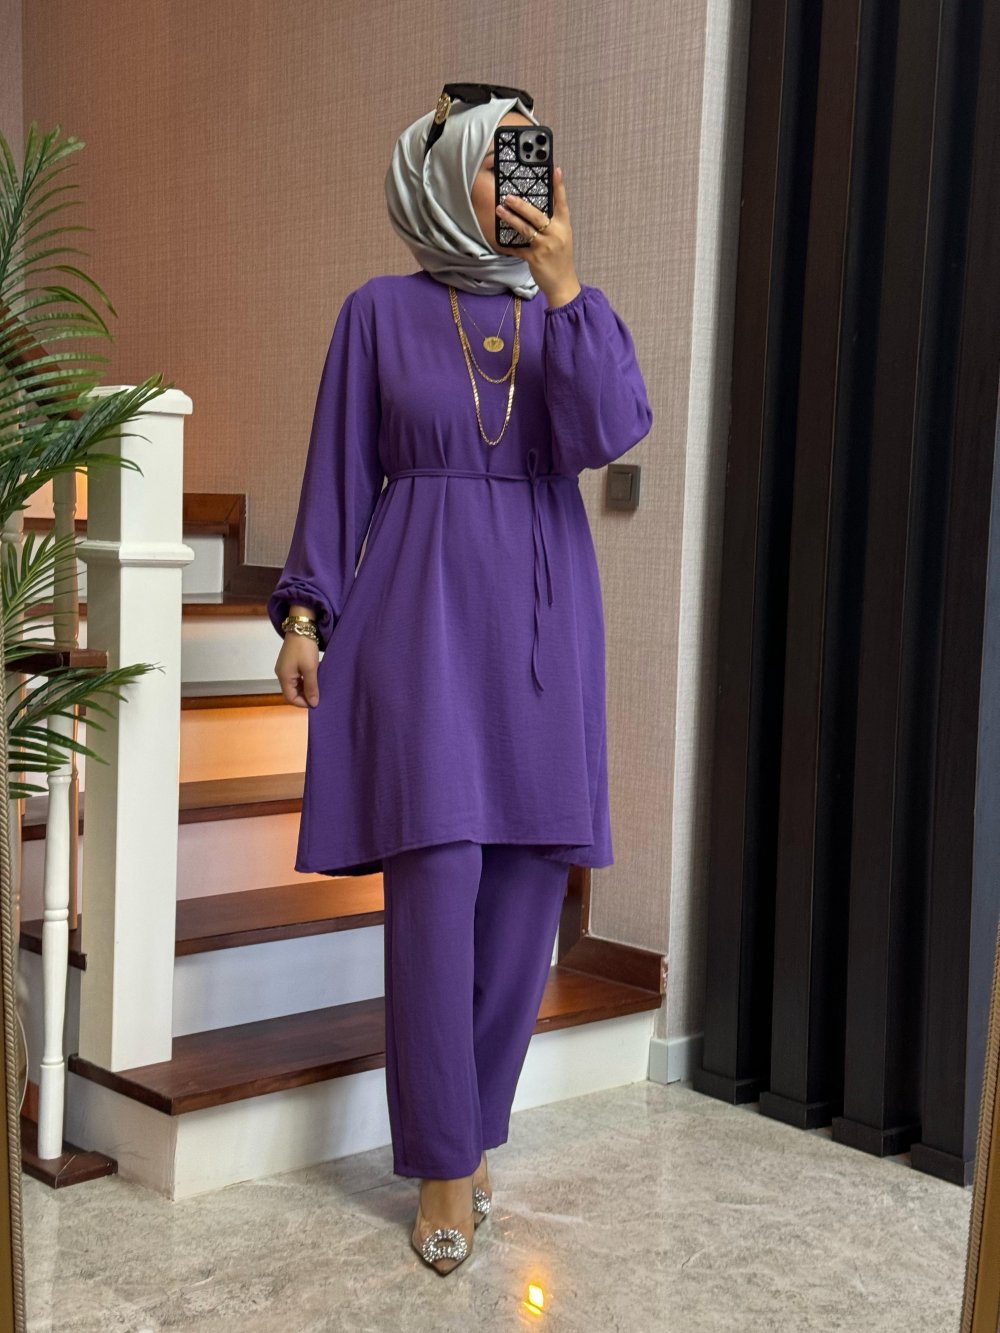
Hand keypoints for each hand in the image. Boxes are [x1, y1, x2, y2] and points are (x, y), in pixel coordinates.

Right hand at [275, 633, 320, 707]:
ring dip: (306, 688)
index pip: (290, 698)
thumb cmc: (305, 649)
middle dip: (304, 696)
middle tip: (319, 696)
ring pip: (295, 685)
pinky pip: (297, 677)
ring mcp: (285, 668)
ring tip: (318, 688)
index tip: (315, 703)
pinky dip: (305, 680)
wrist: (301, 627)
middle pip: (292, 692)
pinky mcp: (290, 662)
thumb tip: (313, 704)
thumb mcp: (310, 669)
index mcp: (283, 677)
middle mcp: (282, 674)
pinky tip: (315, 678)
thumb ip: (312, 687)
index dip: (302, 703)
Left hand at [495, 166, 581, 307]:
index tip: (556, 170)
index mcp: (564, 227)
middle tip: (508, 196)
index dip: (559, 186)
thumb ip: (552, 224)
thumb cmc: (561, 259)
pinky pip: (518, 248)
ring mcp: (545, 247)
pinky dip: (508, 244)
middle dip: (521, 204)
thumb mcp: (562, 238)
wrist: (563, 284)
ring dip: (511, 218)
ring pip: (525, 229)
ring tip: (500, 209)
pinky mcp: (534, 258)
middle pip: (537, 215)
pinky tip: (498, 238)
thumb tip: (535, 211)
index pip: (562, 203)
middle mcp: (555, 234)